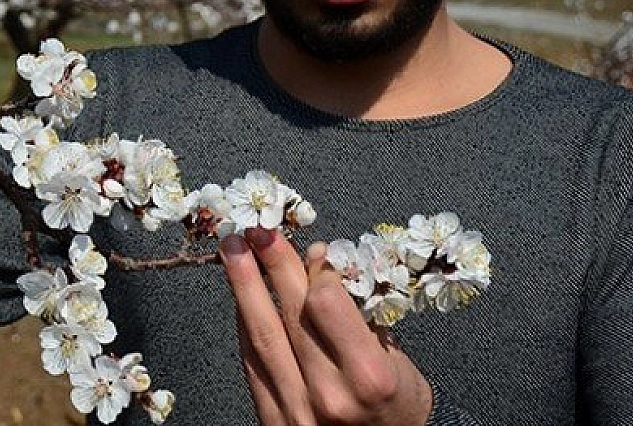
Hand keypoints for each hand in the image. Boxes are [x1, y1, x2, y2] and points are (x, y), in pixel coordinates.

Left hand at [221, 228, 432, 425]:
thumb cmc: (397, 408)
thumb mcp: (399, 363)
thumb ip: (362, 317)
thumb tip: (320, 263)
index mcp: (368, 377)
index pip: (326, 303)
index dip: (317, 270)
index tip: (315, 251)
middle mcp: (329, 395)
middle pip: (291, 314)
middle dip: (271, 263)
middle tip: (256, 226)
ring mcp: (297, 411)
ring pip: (263, 335)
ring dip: (244, 285)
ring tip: (232, 249)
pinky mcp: (274, 421)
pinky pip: (252, 364)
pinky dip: (244, 325)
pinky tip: (239, 297)